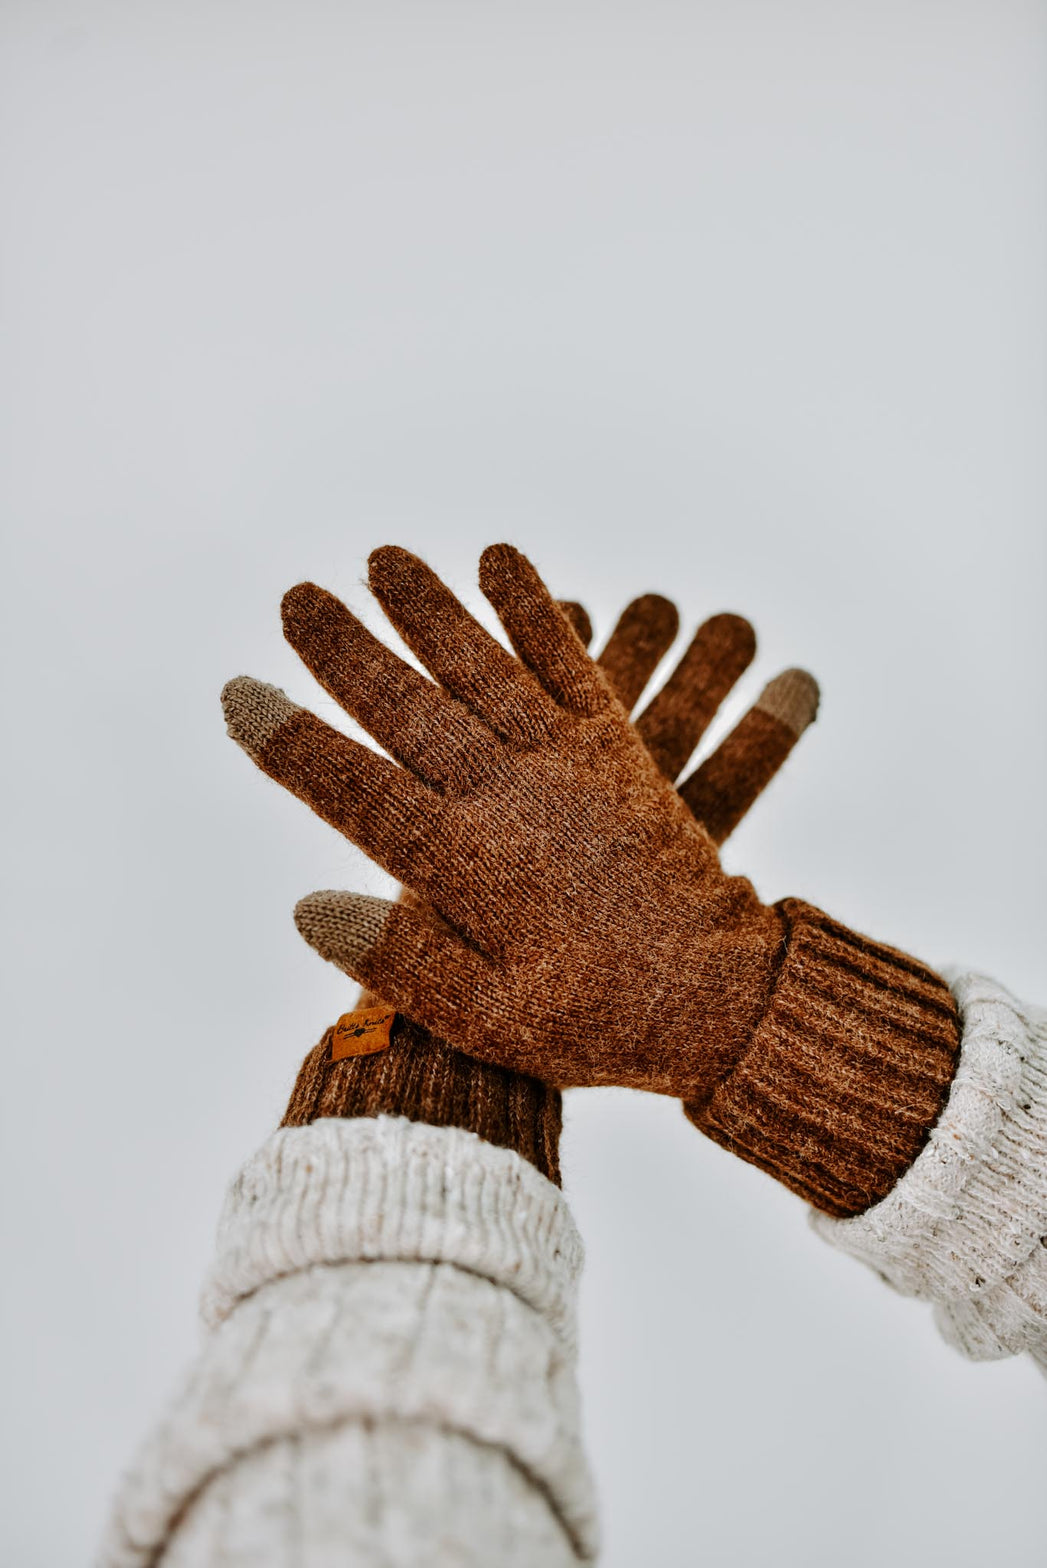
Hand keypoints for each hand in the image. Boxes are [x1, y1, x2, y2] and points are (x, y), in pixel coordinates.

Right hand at [225, 546, 793, 1103]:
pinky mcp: (615, 749)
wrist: (715, 999)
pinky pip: (570, 665)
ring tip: (385, 559)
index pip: (357, 792)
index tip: (241, 694)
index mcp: (466, 866)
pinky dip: (534, 612)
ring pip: (483, 672)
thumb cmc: (592, 1020)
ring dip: (431, 612)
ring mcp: (566, 765)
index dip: (293, 743)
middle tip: (295, 597)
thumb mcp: (487, 1021)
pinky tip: (499, 559)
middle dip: (347, 654)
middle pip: (411, 711)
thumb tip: (308, 907)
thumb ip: (400, 962)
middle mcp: (510, 799)